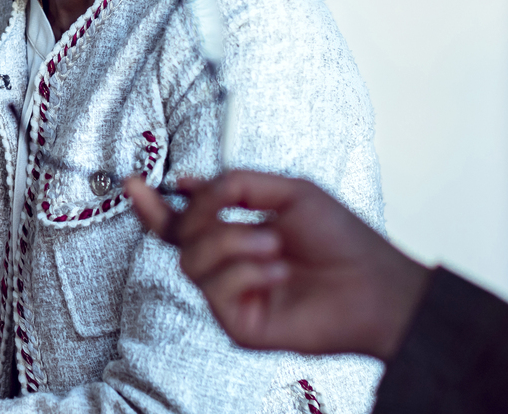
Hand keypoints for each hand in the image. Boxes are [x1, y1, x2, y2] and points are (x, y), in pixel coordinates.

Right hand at [126, 169, 428, 360]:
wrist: (373, 284)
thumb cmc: (341, 239)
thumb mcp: (289, 192)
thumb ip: (236, 183)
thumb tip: (190, 184)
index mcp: (238, 232)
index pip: (184, 222)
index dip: (155, 205)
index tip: (134, 183)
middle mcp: (229, 266)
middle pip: (179, 239)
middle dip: (201, 215)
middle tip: (233, 208)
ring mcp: (231, 297)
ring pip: (191, 262)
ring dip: (231, 242)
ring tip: (273, 245)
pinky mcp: (238, 325)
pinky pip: (215, 290)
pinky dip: (246, 272)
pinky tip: (278, 272)